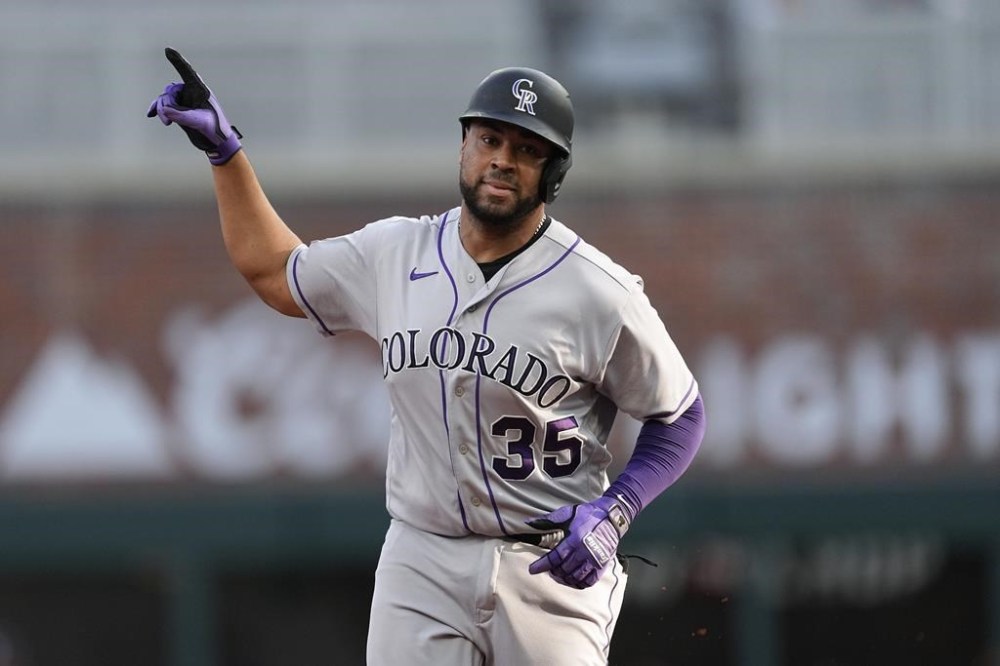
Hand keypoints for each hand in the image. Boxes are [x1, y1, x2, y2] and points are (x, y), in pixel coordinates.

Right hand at [147, 47, 242, 164]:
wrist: (217, 142)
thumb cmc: (215, 129)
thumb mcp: (200, 122)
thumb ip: (183, 115)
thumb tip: (165, 110)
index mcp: (200, 90)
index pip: (187, 72)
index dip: (178, 61)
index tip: (168, 50)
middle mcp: (191, 93)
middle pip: (171, 91)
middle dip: (166, 103)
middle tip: (168, 120)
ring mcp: (185, 101)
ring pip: (166, 99)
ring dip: (161, 109)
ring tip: (167, 122)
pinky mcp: (180, 110)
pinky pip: (164, 106)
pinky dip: (157, 109)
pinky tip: (150, 114)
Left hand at [526, 495, 629, 588]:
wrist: (613, 517)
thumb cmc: (588, 514)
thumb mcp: (567, 513)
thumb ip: (548, 520)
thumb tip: (528, 522)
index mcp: (574, 539)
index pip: (555, 557)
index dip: (542, 565)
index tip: (532, 570)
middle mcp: (584, 552)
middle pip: (564, 569)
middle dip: (554, 571)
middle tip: (551, 568)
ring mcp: (594, 561)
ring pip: (575, 577)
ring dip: (565, 578)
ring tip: (561, 573)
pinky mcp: (603, 566)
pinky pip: (589, 581)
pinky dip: (579, 583)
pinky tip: (574, 579)